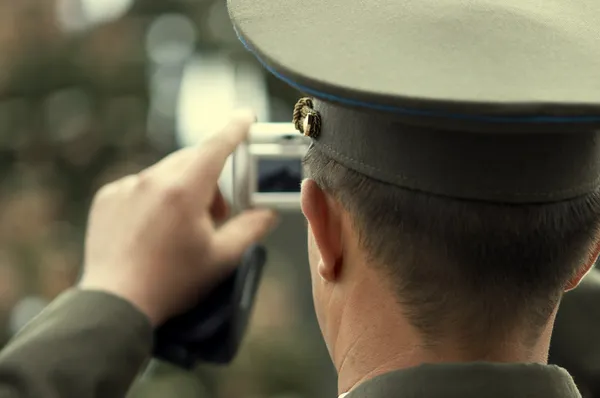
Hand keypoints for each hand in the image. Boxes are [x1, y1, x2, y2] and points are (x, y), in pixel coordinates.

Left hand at [78, 111, 277, 325]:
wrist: (116, 304)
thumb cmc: (173, 282)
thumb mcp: (221, 258)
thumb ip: (250, 229)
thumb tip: (268, 214)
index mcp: (184, 190)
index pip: (216, 146)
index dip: (235, 129)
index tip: (245, 116)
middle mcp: (152, 180)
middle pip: (192, 161)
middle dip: (210, 180)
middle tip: (216, 215)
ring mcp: (125, 188)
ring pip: (166, 173)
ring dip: (182, 190)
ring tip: (180, 229)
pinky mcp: (107, 199)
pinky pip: (139, 186)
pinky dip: (154, 198)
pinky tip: (152, 231)